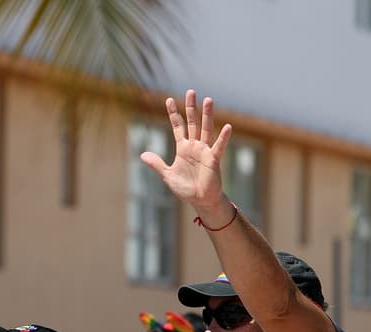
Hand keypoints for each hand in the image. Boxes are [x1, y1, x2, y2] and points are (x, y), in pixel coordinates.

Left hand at [139, 89, 235, 225]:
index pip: (178, 127)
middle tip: (190, 92)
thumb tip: (142, 154)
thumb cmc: (186, 188)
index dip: (173, 114)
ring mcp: (205, 151)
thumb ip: (156, 164)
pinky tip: (227, 126)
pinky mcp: (214, 159)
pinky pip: (219, 147)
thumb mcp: (167, 175)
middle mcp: (195, 146)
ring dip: (207, 115)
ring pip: (206, 129)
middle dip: (190, 108)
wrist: (200, 201)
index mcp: (183, 148)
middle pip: (192, 123)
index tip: (168, 99)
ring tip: (208, 100)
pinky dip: (223, 137)